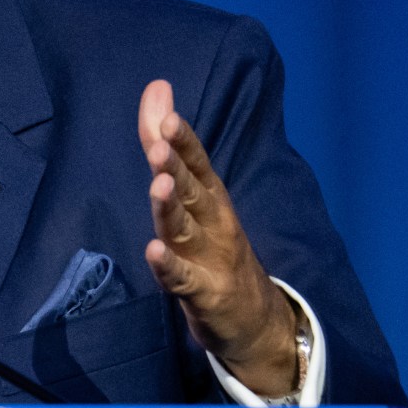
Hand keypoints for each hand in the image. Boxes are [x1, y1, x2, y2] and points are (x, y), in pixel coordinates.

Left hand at [137, 80, 298, 397]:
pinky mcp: (202, 293)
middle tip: (162, 143)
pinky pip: (182, 279)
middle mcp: (212, 223)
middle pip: (193, 191)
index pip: (197, 163)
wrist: (253, 319)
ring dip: (170, 209)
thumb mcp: (190, 195)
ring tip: (158, 186)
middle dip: (177, 166)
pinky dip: (168, 266)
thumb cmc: (212, 247)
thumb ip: (167, 145)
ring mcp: (209, 258)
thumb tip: (157, 88)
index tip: (168, 115)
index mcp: (210, 198)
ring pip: (185, 230)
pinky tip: (153, 251)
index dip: (183, 141)